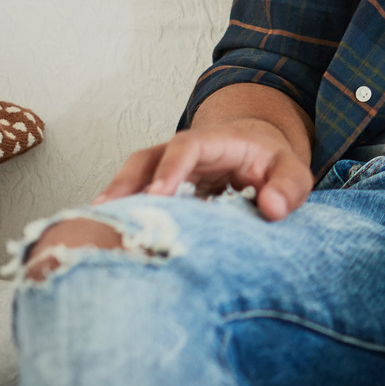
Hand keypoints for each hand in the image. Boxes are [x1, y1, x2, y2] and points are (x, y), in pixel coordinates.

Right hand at [95, 118, 314, 219]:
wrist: (260, 153)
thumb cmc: (272, 164)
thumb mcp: (292, 171)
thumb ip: (288, 187)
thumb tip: (272, 209)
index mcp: (215, 142)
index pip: (186, 147)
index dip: (170, 169)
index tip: (159, 194)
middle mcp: (182, 153)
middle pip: (145, 161)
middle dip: (124, 186)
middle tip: (105, 216)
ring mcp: (166, 171)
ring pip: (132, 180)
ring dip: (113, 203)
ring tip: (92, 232)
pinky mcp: (161, 192)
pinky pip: (136, 200)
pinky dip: (121, 217)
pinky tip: (106, 243)